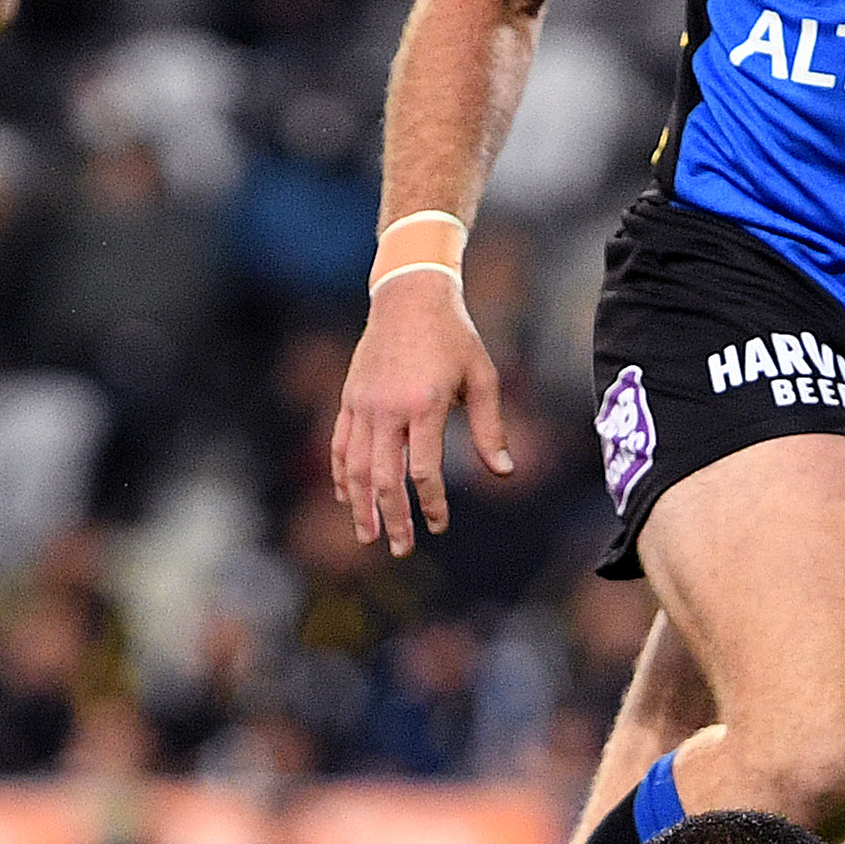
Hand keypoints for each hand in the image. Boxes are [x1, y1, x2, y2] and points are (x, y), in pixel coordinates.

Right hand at [329, 269, 508, 555]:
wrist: (410, 295)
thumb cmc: (454, 337)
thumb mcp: (482, 376)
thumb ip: (490, 428)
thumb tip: (503, 472)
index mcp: (425, 404)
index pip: (424, 469)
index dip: (432, 503)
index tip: (439, 525)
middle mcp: (388, 408)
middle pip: (384, 477)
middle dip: (392, 518)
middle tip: (401, 549)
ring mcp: (363, 404)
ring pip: (356, 467)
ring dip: (361, 506)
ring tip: (368, 536)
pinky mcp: (350, 398)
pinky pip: (341, 445)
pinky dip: (342, 475)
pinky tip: (347, 498)